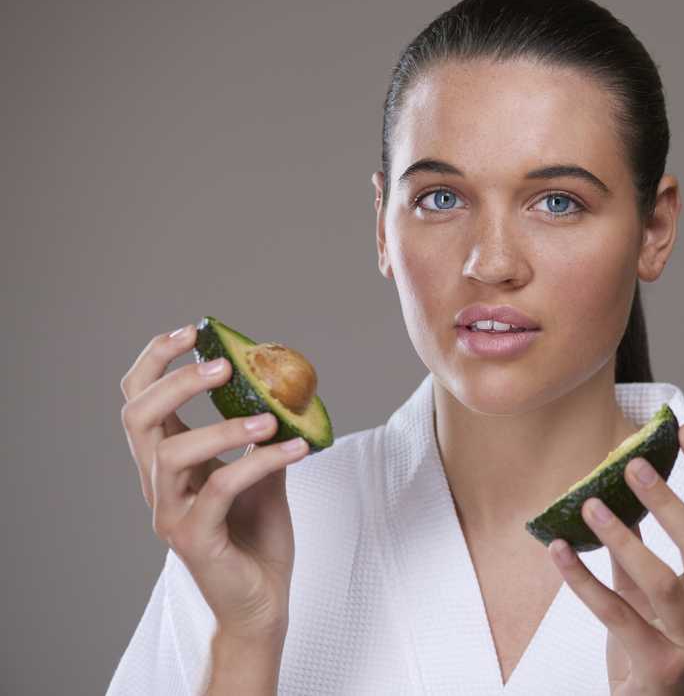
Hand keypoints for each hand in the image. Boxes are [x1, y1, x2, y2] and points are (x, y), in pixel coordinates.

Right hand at [119, 323, 309, 640]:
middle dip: (175, 382)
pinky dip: (259, 461)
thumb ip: (262, 434)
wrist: (261, 600)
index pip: (138, 400)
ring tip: (270, 416)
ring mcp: (171, 512)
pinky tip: (297, 448)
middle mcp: (158, 483)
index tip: (193, 332)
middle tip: (222, 365)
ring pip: (171, 453)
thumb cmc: (256, 535)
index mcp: (168, 462)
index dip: (156, 361)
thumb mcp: (263, 472)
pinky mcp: (194, 539)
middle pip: (137, 417)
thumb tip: (285, 387)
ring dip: (223, 426)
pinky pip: (219, 490)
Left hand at [548, 424, 683, 694]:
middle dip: (669, 501)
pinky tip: (558, 552)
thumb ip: (638, 548)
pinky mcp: (661, 667)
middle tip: (633, 466)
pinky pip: (618, 615)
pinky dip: (584, 581)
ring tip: (590, 506)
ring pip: (664, 582)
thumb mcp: (648, 592)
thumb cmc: (653, 647)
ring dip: (623, 538)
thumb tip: (616, 493)